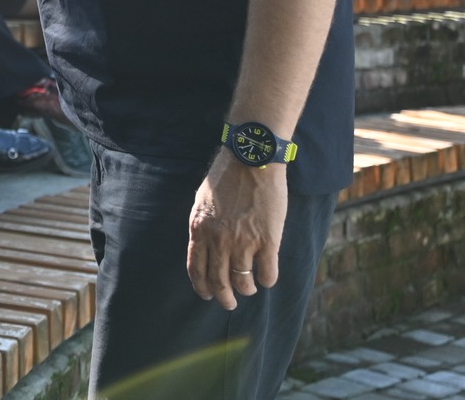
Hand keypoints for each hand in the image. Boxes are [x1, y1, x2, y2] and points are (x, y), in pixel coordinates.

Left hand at [188, 150, 288, 309]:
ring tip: (250, 288)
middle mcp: (219, 240)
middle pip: (219, 281)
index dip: (202, 286)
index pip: (196, 268)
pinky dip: (268, 280)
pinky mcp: (268, 241)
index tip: (207, 295)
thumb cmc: (226, 178)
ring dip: (247, 289)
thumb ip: (203, 226)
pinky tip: (267, 278)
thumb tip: (204, 248)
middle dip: (224, 297)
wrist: (251, 160)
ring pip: (243, 281)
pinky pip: (268, 273)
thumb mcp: (203, 202)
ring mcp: (244, 242)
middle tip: (230, 304)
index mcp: (200, 229)